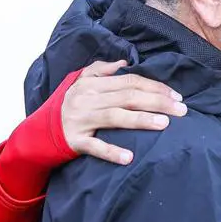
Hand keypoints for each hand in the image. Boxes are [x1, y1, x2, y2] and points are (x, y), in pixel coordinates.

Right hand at [60, 60, 187, 163]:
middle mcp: (87, 99)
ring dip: (141, 120)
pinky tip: (129, 158)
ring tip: (164, 124)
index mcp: (92, 84)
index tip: (176, 96)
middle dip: (157, 102)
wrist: (38, 132)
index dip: (154, 87)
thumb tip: (123, 63)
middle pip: (128, 97)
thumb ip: (100, 70)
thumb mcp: (79, 83)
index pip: (130, 82)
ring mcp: (81, 120)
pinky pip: (95, 147)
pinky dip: (112, 152)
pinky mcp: (75, 141)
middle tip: (182, 110)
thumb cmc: (66, 106)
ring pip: (115, 117)